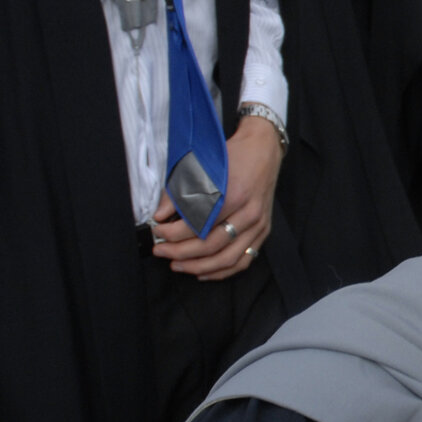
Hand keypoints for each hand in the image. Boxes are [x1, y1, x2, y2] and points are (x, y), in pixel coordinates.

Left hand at [151, 115, 281, 278]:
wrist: (263, 149)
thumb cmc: (234, 156)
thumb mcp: (202, 166)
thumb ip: (179, 192)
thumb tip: (160, 215)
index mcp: (234, 194)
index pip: (198, 224)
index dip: (173, 232)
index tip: (158, 231)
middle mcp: (249, 213)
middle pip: (211, 244)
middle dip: (180, 251)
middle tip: (161, 251)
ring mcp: (258, 224)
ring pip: (227, 258)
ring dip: (199, 266)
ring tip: (178, 265)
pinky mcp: (263, 231)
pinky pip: (243, 260)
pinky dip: (222, 271)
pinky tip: (203, 272)